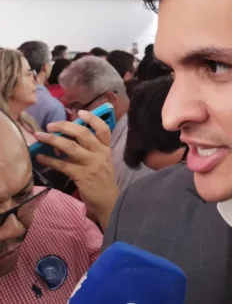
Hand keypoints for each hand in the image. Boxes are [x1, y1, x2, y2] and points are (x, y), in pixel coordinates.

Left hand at [34, 110, 119, 230]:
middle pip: (83, 133)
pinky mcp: (81, 175)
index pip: (103, 129)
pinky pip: (62, 165)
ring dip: (53, 139)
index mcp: (106, 148)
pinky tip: (41, 157)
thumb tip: (70, 138)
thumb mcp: (104, 160)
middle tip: (51, 124)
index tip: (80, 111)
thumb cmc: (104, 179)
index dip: (92, 118)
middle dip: (65, 126)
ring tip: (40, 135)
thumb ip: (92, 149)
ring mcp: (91, 164)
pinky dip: (50, 160)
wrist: (109, 200)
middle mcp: (100, 153)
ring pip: (70, 146)